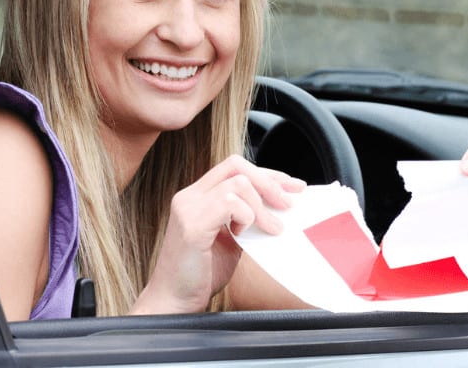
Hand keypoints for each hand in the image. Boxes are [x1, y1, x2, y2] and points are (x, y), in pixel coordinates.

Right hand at [130, 155, 305, 313]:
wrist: (175, 301)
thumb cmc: (202, 274)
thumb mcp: (231, 240)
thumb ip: (247, 219)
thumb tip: (279, 208)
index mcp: (198, 196)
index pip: (235, 168)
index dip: (267, 174)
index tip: (293, 187)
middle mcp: (190, 196)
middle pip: (236, 166)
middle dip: (270, 182)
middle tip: (288, 204)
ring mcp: (188, 207)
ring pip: (237, 183)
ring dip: (262, 205)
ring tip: (271, 228)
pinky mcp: (191, 225)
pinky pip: (228, 203)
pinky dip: (246, 216)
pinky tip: (244, 234)